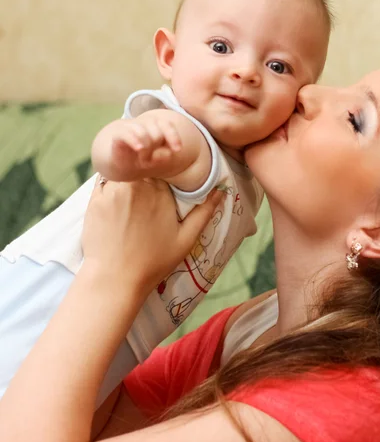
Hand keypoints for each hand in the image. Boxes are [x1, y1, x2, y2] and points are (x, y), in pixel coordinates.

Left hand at [82, 178, 222, 296]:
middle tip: (152, 184)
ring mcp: (112, 189)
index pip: (166, 164)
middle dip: (148, 167)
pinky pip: (105, 179)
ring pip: (124, 168)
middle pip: (144, 163)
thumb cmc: (154, 260)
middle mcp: (136, 183)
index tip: (170, 177)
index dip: (168, 167)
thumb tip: (221, 190)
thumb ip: (204, 211)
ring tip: (134, 189)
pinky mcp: (95, 198)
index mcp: (160, 189)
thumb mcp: (186, 238)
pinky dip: (112, 181)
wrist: (114, 278)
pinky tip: (117, 196)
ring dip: (130, 171)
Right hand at [109, 112, 182, 173]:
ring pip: (143, 133)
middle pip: (156, 132)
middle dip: (156, 148)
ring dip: (146, 150)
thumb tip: (168, 153)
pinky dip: (134, 140)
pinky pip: (127, 134)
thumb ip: (165, 154)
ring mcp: (130, 128)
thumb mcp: (158, 158)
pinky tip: (139, 148)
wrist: (122, 162)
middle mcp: (143, 124)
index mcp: (155, 126)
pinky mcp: (118, 135)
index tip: (177, 150)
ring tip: (143, 160)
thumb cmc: (143, 157)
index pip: (166, 125)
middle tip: (150, 160)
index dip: (173, 136)